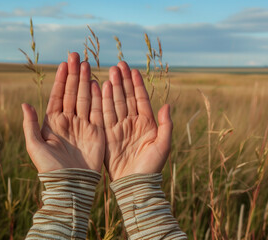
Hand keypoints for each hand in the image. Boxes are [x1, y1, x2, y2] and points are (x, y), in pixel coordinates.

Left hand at [22, 53, 104, 172]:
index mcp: (53, 122)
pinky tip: (97, 84)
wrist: (70, 185)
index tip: (63, 64)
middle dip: (74, 74)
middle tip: (76, 56)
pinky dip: (97, 98)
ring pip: (84, 98)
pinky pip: (97, 111)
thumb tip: (25, 104)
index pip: (58, 96)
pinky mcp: (96, 132)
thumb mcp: (35, 146)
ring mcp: (83, 125)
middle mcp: (68, 120)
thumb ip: (30, 125)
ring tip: (87, 64)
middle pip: (72, 92)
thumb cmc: (49, 168)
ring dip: (85, 81)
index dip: (61, 80)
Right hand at [102, 62, 172, 180]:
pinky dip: (102, 103)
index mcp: (147, 124)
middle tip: (118, 65)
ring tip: (110, 73)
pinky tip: (100, 89)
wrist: (135, 184)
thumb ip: (166, 125)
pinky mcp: (107, 135)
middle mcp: (132, 123)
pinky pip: (104, 116)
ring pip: (115, 103)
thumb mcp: (163, 146)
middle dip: (123, 81)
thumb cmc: (152, 167)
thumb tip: (167, 104)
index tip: (133, 70)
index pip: (141, 99)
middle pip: (126, 97)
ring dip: (112, 88)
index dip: (137, 85)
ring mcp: (119, 128)